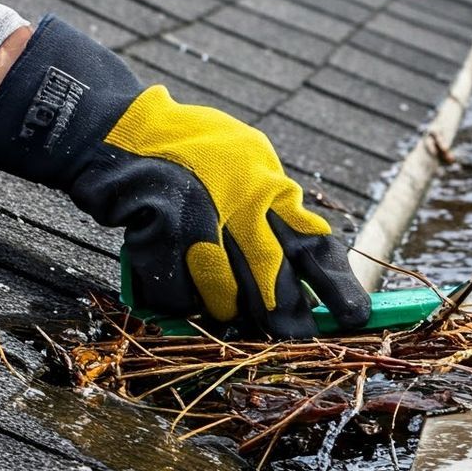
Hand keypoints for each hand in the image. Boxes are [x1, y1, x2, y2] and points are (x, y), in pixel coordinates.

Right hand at [0, 18, 371, 338]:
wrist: (114, 132)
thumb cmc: (190, 151)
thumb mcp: (250, 162)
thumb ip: (278, 209)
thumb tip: (318, 267)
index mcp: (270, 190)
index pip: (319, 250)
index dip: (341, 290)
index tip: (357, 319)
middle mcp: (241, 211)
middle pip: (278, 293)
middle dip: (289, 324)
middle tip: (294, 339)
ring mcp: (195, 228)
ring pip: (227, 305)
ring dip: (229, 314)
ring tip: (228, 305)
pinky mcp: (155, 241)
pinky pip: (177, 299)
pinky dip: (180, 301)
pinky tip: (177, 279)